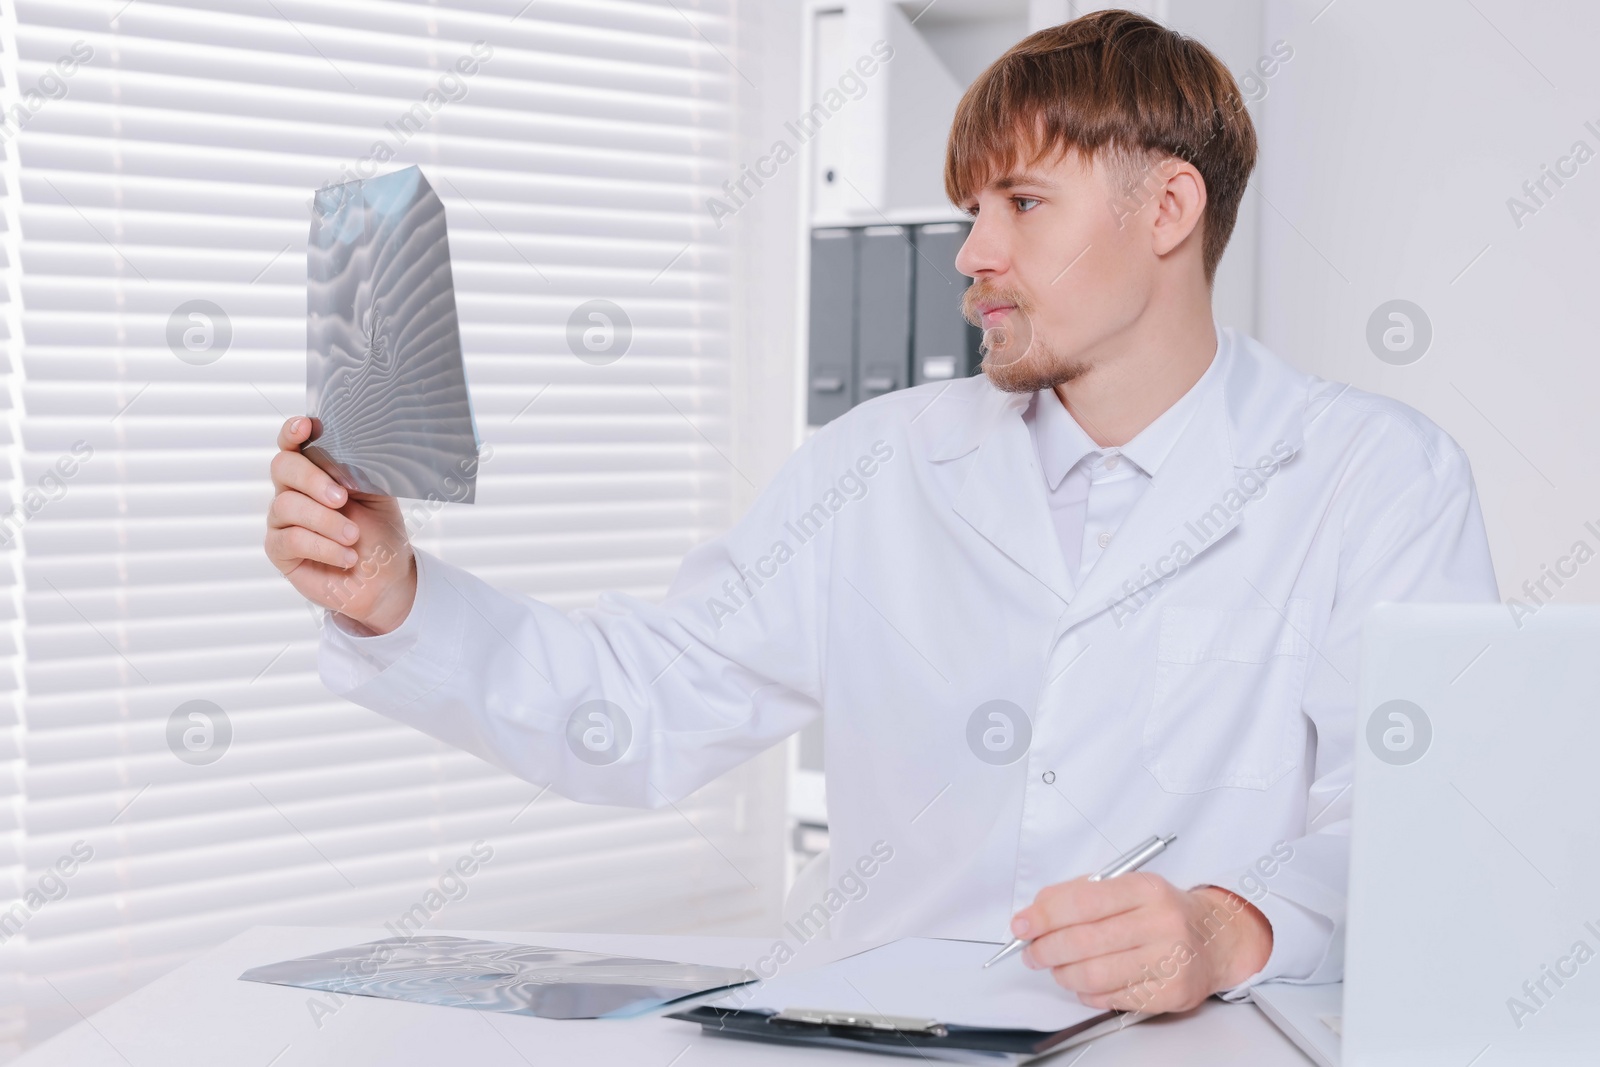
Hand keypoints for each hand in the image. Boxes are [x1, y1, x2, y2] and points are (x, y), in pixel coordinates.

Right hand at [265, 416, 416, 633]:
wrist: (385, 577)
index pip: (294, 445)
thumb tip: (350, 450)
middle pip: (283, 467)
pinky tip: (346, 556)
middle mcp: (293, 492)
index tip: (305, 427)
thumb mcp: (377, 495)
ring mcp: (283, 521)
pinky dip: (323, 547)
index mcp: (316, 472)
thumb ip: (359, 471)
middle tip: (341, 498)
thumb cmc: (379, 533)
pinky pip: (291, 539)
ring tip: (352, 536)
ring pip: (286, 506)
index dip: (293, 432)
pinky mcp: (280, 550)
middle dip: (313, 480)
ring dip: (325, 521)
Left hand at [1012, 873, 1271, 1014]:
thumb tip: (1034, 916)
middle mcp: (1161, 923)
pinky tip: (1087, 984)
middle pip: (1083, 942)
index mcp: (1145, 889)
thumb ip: (1080, 895)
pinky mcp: (1171, 993)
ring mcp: (1169, 960)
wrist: (1215, 939)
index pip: (1082, 901)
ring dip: (1063, 975)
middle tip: (1032, 952)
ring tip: (1058, 969)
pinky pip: (1111, 998)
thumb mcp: (1127, 887)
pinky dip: (1088, 994)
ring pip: (1094, 975)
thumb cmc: (1161, 911)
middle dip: (1045, 950)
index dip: (1043, 915)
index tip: (1021, 925)